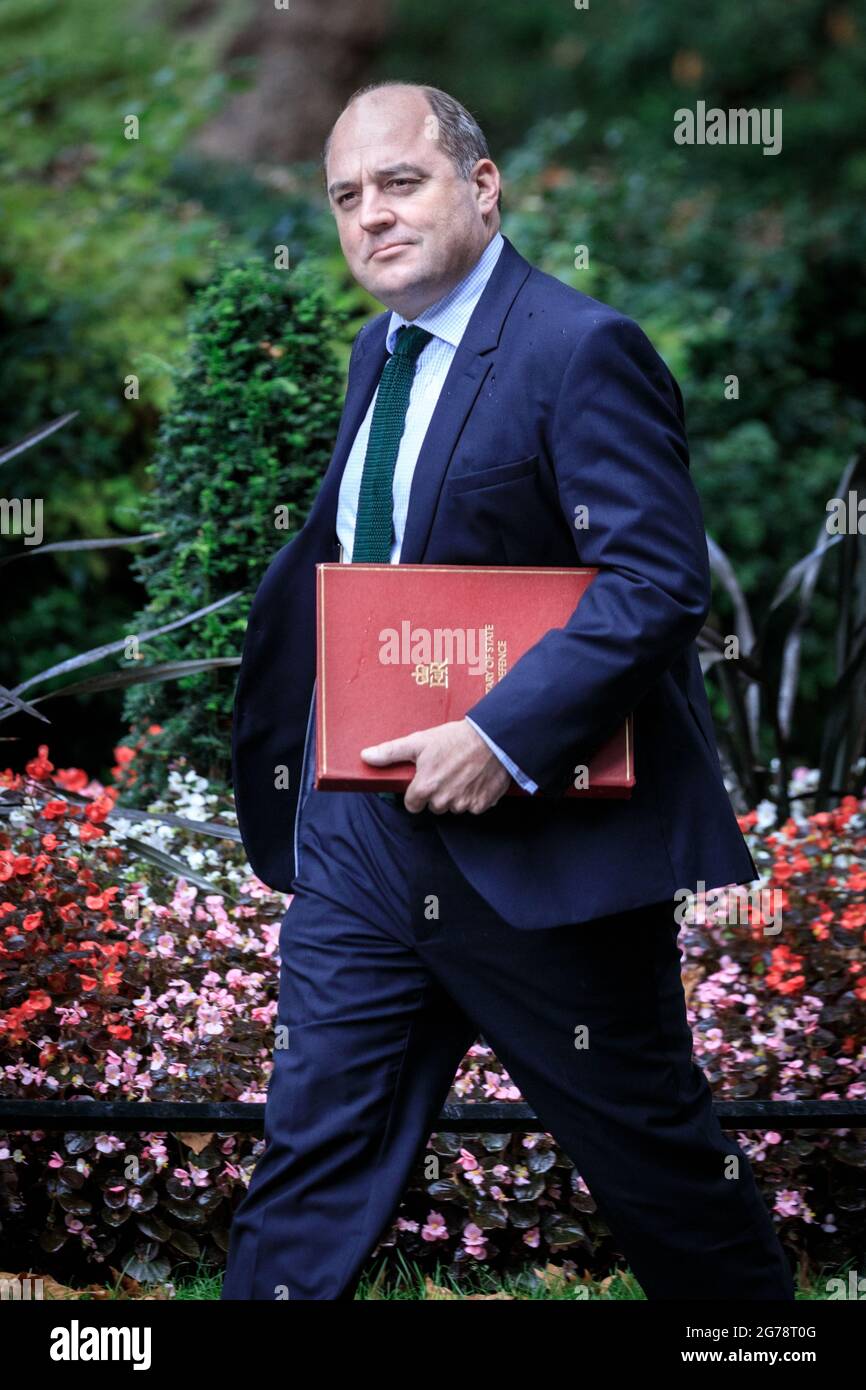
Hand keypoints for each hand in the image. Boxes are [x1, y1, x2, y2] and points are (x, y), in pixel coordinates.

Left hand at [360, 718, 512, 813]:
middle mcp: (443, 801)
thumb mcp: (418, 741)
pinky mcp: (482, 804)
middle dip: (437, 793)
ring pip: (454, 807)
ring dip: (456, 795)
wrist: (492, 737)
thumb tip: (365, 757)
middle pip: (433, 807)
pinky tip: (476, 779)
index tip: (426, 778)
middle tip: (446, 771)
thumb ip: (390, 753)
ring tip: (462, 773)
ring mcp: (464, 804)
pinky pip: (473, 807)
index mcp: (425, 787)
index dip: (417, 792)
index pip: (412, 804)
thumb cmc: (454, 738)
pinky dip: (474, 796)